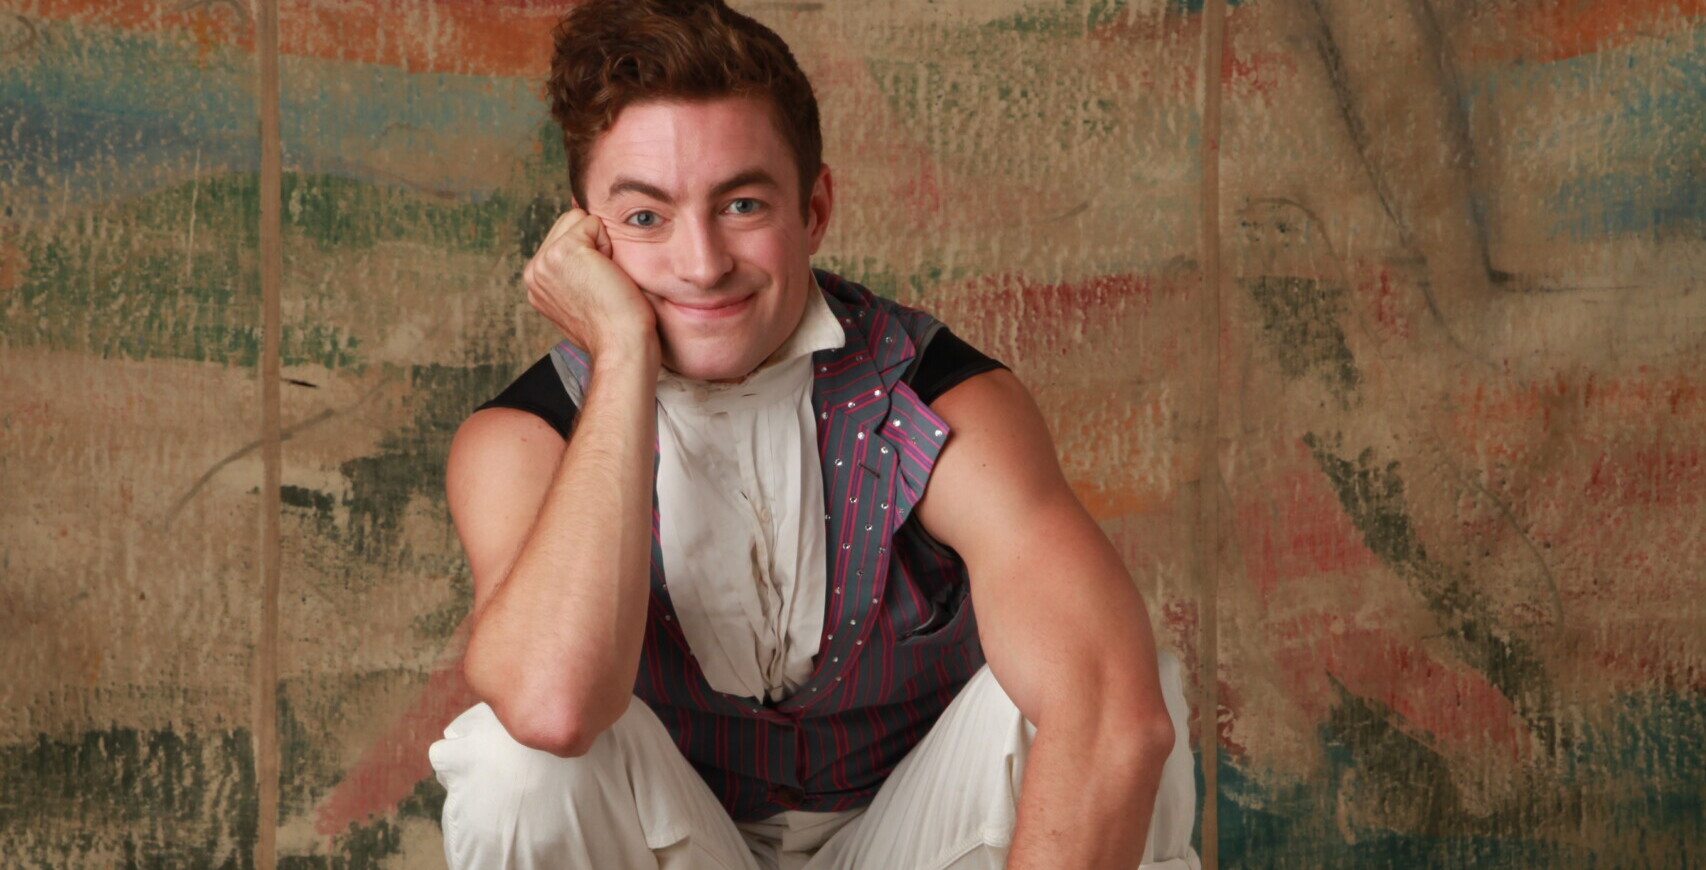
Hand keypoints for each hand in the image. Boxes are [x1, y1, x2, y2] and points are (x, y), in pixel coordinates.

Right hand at [522, 208, 658, 368]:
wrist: (621, 344)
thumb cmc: (615, 326)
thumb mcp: (583, 296)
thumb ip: (573, 269)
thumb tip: (586, 231)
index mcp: (536, 282)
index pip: (561, 237)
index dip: (588, 253)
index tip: (595, 286)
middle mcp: (534, 271)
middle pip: (567, 222)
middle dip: (592, 244)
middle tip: (601, 281)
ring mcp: (544, 260)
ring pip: (577, 218)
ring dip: (599, 243)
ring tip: (603, 277)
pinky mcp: (562, 251)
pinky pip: (592, 222)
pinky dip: (607, 243)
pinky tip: (607, 273)